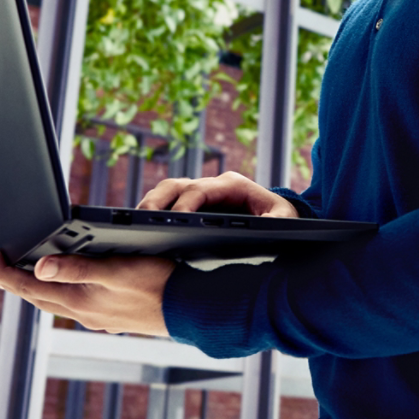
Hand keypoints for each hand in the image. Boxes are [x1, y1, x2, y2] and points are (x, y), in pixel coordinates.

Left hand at [0, 249, 173, 335]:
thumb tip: (38, 268)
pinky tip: (66, 288)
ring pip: (54, 303)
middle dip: (14, 281)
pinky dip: (59, 294)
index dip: (5, 271)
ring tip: (24, 275)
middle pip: (37, 297)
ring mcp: (97, 318)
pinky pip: (73, 306)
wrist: (190, 309)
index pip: (29, 286)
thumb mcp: (116, 269)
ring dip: (36, 289)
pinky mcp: (111, 318)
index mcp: (79, 301)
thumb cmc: (158, 284)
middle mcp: (84, 314)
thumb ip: (77, 268)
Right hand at [138, 171, 297, 217]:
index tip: (172, 221)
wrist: (279, 220)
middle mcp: (212, 187)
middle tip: (142, 222)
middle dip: (157, 202)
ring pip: (166, 192)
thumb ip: (277, 221)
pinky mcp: (192, 207)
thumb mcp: (284, 220)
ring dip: (149, 205)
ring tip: (134, 225)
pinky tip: (141, 232)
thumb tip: (270, 224)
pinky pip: (166, 204)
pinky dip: (152, 214)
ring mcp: (199, 195)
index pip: (200, 189)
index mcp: (231, 186)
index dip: (184, 204)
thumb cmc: (281, 219)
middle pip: (176, 186)